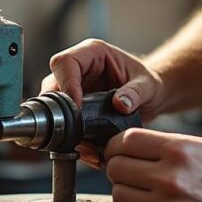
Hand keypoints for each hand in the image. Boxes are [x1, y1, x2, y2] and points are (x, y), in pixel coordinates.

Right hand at [42, 39, 164, 165]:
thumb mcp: (147, 86)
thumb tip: (120, 104)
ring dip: (63, 128)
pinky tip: (85, 149)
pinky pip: (61, 122)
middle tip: (74, 132)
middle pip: (51, 86)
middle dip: (58, 111)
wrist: (150, 98)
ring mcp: (73, 89)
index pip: (65, 62)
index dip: (66, 85)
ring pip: (51, 107)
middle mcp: (78, 69)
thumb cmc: (148, 84)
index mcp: (93, 53)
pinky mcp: (73, 107)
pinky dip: (70, 138)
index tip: (77, 108)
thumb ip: (135, 93)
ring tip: (83, 145)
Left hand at [104, 128, 201, 201]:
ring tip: (144, 192)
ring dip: (127, 193)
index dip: (116, 145)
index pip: (124, 141)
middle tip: (131, 173)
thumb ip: (162, 144)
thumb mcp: (200, 146)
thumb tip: (123, 145)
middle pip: (116, 168)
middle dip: (119, 168)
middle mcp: (171, 178)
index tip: (118, 151)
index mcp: (178, 150)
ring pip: (118, 195)